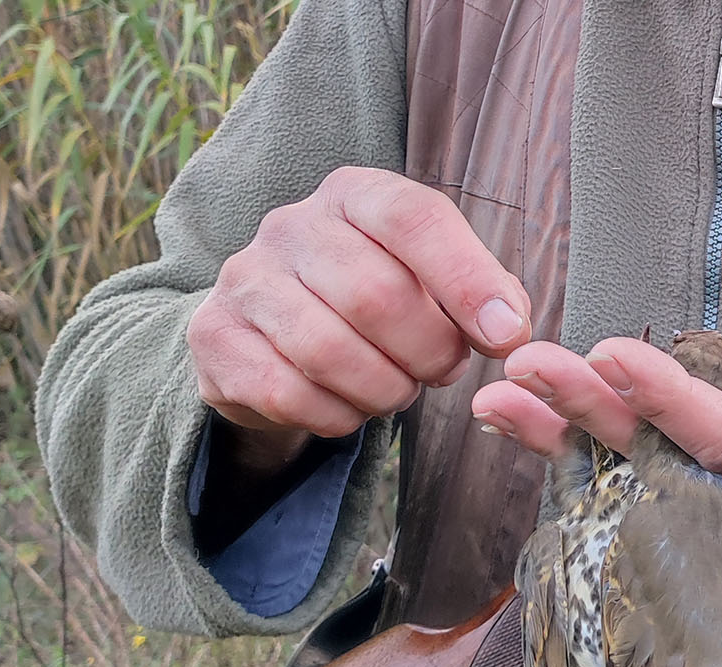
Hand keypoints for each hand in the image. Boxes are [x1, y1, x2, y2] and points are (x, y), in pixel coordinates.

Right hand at [187, 166, 533, 467]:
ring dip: (386, 390)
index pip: (414, 218)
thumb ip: (483, 292)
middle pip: (378, 296)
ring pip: (332, 353)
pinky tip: (347, 405)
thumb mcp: (433, 281)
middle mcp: (290, 226)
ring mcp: (244, 281)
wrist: (273, 338)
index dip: (468, 280)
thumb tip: (507, 326)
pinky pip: (290, 395)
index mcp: (354, 195)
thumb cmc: (376, 305)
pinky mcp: (215, 339)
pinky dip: (338, 416)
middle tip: (443, 370)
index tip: (506, 336)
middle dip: (431, 353)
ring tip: (397, 389)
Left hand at [470, 285, 721, 473]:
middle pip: (653, 453)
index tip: (614, 357)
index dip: (669, 404)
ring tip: (492, 390)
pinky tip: (500, 406)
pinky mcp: (676, 452)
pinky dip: (556, 427)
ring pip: (620, 453)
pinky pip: (610, 444)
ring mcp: (701, 469)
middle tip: (527, 365)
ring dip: (556, 422)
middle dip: (588, 409)